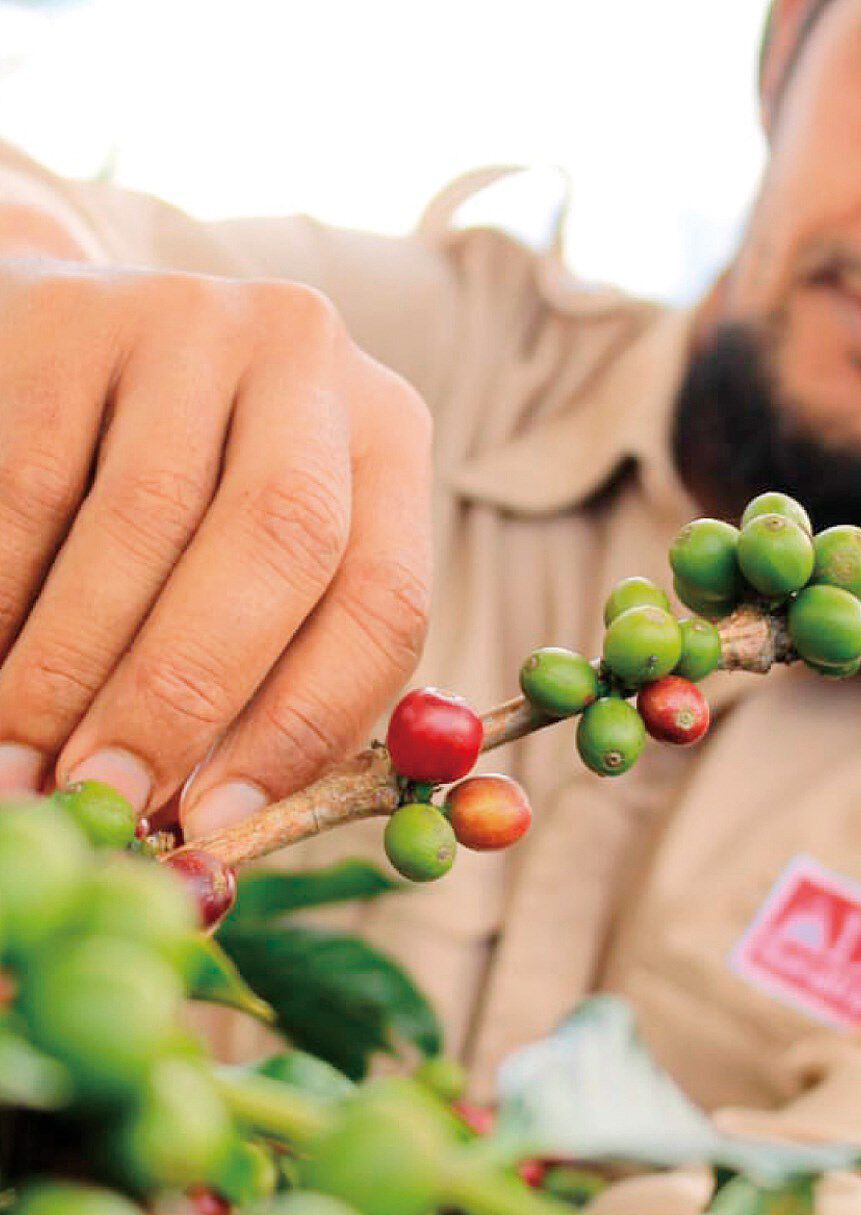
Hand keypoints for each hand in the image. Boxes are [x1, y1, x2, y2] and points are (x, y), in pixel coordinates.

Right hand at [0, 256, 434, 837]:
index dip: (305, 722)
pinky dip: (5, 597)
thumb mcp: (268, 563)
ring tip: (24, 766)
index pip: (382, 598)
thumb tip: (217, 817)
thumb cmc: (197, 502)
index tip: (221, 818)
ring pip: (142, 521)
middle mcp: (311, 363)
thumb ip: (272, 670)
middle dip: (185, 695)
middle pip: (281, 542)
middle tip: (109, 800)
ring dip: (71, 669)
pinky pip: (30, 486)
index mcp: (389, 439)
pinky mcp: (73, 315)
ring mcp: (193, 324)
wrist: (82, 347)